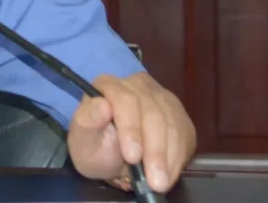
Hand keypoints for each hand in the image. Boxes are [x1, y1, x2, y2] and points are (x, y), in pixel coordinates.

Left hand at [67, 72, 195, 192]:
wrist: (112, 156)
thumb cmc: (94, 146)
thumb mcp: (82, 140)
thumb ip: (87, 122)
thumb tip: (101, 104)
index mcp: (108, 85)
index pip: (124, 99)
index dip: (130, 128)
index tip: (131, 156)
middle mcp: (137, 85)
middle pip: (153, 112)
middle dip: (154, 149)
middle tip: (153, 180)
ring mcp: (161, 98)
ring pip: (172, 123)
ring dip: (168, 156)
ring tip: (160, 182)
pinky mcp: (178, 115)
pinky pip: (184, 134)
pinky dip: (178, 157)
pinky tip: (168, 174)